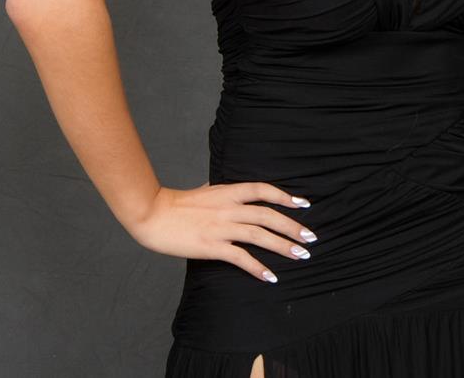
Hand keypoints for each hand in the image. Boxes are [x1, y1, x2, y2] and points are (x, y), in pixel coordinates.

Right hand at [128, 182, 316, 283]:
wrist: (152, 214)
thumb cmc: (175, 204)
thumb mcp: (203, 190)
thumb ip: (220, 190)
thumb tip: (229, 187)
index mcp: (227, 192)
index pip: (263, 190)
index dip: (285, 196)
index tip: (303, 204)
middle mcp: (228, 208)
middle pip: (268, 215)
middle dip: (292, 226)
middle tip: (311, 237)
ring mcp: (221, 227)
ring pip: (260, 235)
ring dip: (283, 246)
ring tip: (301, 255)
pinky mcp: (211, 246)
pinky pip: (240, 257)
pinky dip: (258, 267)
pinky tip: (270, 276)